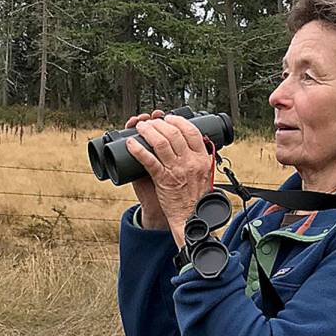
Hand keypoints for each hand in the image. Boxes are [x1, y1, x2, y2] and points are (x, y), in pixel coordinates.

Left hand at [126, 114, 212, 246]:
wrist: (191, 217)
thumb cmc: (196, 196)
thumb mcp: (206, 173)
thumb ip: (202, 158)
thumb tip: (200, 142)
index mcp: (202, 158)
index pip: (191, 131)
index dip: (178, 120)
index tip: (169, 117)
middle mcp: (190, 162)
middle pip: (174, 133)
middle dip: (159, 123)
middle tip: (151, 121)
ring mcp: (176, 170)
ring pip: (160, 143)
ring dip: (147, 131)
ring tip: (140, 126)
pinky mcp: (163, 180)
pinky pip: (149, 161)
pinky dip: (137, 150)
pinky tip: (130, 143)